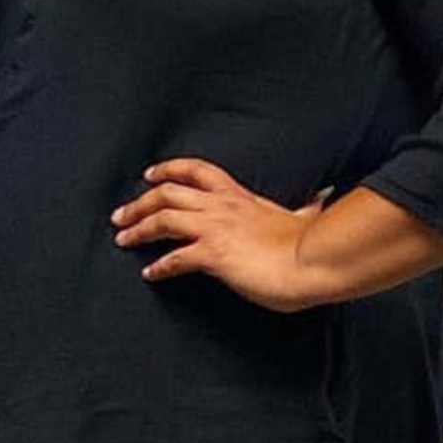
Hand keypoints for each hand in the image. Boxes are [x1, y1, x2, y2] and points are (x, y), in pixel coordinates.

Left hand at [111, 157, 324, 312]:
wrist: (313, 261)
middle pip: (168, 192)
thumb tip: (322, 197)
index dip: (168, 169)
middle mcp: (221, 206)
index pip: (195, 170)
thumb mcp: (303, 217)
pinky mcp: (214, 254)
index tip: (149, 174)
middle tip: (120, 215)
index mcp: (238, 195)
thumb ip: (306, 207)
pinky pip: (176, 258)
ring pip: (164, 218)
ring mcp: (215, 228)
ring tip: (123, 239)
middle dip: (140, 203)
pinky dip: (160, 266)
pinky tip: (150, 273)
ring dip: (139, 228)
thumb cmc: (310, 244)